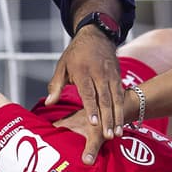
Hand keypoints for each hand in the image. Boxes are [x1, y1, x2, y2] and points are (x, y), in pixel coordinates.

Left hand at [46, 29, 123, 165]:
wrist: (96, 35)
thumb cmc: (76, 54)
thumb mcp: (62, 66)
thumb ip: (56, 85)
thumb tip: (49, 102)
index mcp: (83, 72)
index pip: (88, 93)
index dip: (91, 108)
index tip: (93, 124)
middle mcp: (99, 74)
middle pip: (104, 99)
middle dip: (107, 118)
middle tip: (108, 135)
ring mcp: (110, 76)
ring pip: (116, 99)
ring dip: (117, 117)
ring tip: (118, 133)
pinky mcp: (118, 77)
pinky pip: (121, 95)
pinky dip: (122, 109)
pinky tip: (123, 122)